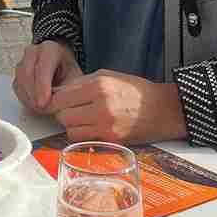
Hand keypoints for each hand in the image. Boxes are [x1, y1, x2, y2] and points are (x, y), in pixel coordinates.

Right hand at [13, 40, 82, 113]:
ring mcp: (22, 62)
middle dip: (34, 94)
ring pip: (20, 81)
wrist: (60, 66)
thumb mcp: (75, 78)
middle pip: (28, 74)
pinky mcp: (17, 75)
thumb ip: (68, 90)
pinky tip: (36, 104)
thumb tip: (61, 105)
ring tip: (42, 109)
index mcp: (50, 49)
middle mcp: (33, 52)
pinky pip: (17, 88)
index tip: (44, 102)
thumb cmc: (68, 71)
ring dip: (29, 98)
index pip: (43, 66)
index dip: (42, 85)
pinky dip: (25, 99)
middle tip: (43, 110)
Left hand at [46, 70, 187, 144]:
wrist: (164, 110)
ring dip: (70, 125)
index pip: (60, 96)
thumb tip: (59, 91)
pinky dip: (81, 135)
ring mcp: (106, 126)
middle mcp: (100, 106)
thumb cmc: (135, 91)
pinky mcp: (111, 140)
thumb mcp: (108, 76)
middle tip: (67, 110)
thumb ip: (82, 83)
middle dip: (60, 113)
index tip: (52, 101)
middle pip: (62, 114)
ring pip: (70, 129)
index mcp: (98, 86)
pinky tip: (88, 128)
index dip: (52, 100)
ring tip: (79, 119)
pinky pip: (83, 140)